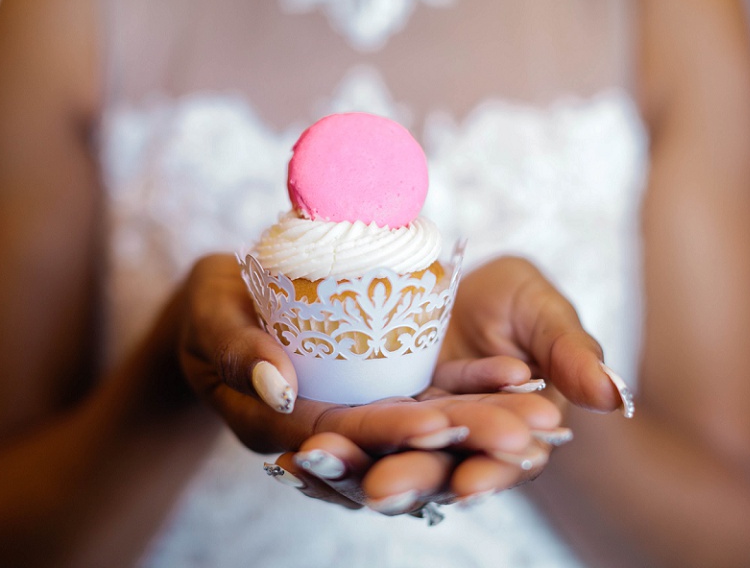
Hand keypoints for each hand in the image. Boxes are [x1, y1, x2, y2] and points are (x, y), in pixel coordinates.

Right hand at [177, 254, 555, 457]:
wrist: (229, 304)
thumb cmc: (210, 305)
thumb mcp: (209, 315)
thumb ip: (236, 348)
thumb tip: (281, 387)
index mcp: (278, 425)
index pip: (339, 437)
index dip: (387, 433)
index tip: (438, 421)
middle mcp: (327, 431)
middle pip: (396, 445)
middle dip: (459, 442)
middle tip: (520, 435)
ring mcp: (358, 412)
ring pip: (424, 431)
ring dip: (483, 425)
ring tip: (540, 414)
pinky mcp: (381, 392)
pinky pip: (433, 398)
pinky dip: (476, 390)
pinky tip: (522, 375)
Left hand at [268, 256, 630, 516]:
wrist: (449, 284)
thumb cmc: (511, 303)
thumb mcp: (542, 315)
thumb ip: (572, 352)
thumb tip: (615, 397)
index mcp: (505, 432)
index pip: (500, 459)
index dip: (488, 470)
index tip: (472, 479)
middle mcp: (453, 447)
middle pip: (432, 472)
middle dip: (411, 480)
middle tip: (384, 486)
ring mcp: (405, 439)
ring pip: (379, 466)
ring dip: (351, 473)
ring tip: (322, 464)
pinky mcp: (365, 422)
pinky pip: (342, 444)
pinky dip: (321, 457)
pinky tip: (292, 458)